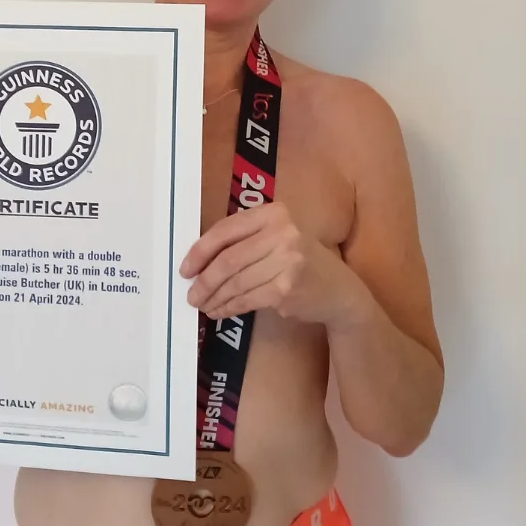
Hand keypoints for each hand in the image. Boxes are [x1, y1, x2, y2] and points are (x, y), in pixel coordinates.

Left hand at [182, 202, 359, 326]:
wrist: (340, 292)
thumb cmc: (303, 264)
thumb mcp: (279, 240)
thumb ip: (246, 241)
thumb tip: (198, 261)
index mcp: (275, 213)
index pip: (226, 230)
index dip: (200, 251)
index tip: (185, 269)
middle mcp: (283, 232)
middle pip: (228, 259)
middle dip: (204, 281)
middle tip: (191, 296)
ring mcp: (287, 260)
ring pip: (235, 282)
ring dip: (214, 298)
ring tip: (204, 306)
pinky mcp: (286, 287)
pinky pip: (246, 299)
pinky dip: (229, 308)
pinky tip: (221, 312)